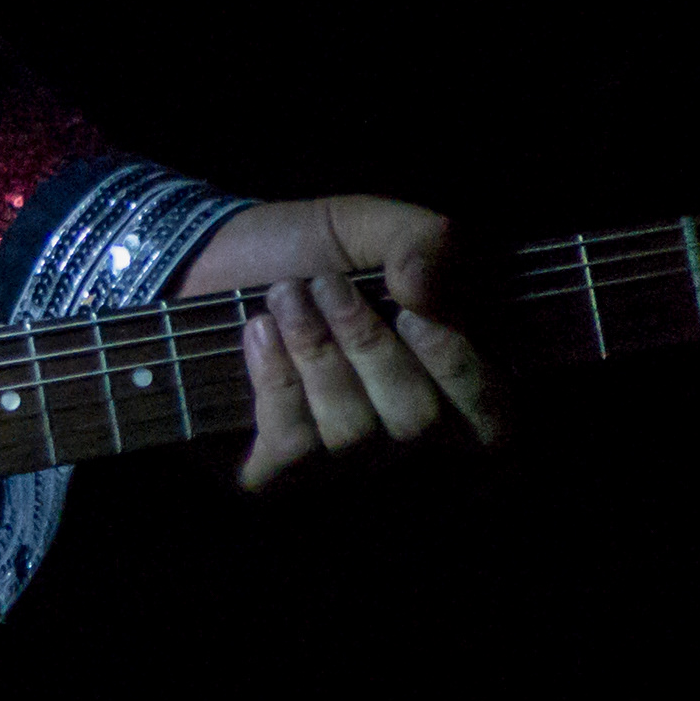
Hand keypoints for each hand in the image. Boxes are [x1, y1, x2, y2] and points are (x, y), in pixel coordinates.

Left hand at [178, 196, 506, 489]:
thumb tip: (425, 290)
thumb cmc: (305, 251)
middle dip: (368, 345)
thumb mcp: (370, 226)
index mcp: (448, 385)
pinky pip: (295, 448)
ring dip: (315, 351)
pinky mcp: (278, 474)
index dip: (458, 366)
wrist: (206, 262)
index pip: (493, 417)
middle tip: (325, 285)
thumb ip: (424, 240)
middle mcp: (403, 440)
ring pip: (354, 435)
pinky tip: (258, 333)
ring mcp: (342, 465)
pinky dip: (275, 380)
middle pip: (419, 423)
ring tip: (284, 298)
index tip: (411, 309)